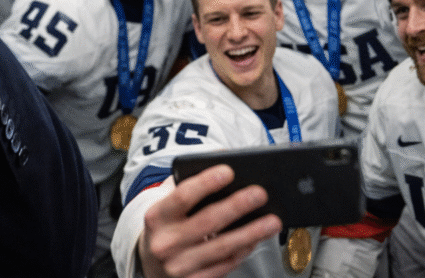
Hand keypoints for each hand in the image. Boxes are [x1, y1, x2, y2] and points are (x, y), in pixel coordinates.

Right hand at [138, 165, 281, 277]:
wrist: (151, 266)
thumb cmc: (166, 227)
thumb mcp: (167, 203)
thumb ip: (187, 181)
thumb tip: (222, 157)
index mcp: (156, 217)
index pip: (182, 196)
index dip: (206, 183)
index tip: (229, 171)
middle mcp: (165, 243)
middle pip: (208, 221)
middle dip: (237, 206)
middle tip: (260, 193)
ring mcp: (179, 266)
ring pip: (222, 247)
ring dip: (251, 232)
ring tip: (272, 221)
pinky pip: (225, 265)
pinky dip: (243, 251)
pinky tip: (256, 239)